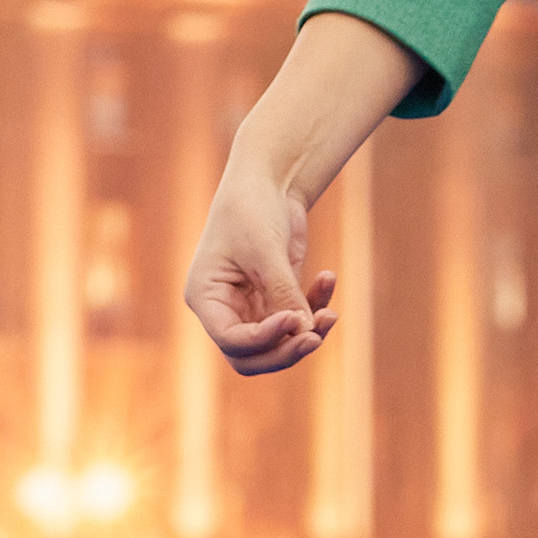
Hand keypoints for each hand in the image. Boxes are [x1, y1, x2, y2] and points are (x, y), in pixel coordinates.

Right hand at [185, 166, 338, 375]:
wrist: (267, 181)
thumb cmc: (252, 208)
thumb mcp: (265, 249)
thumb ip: (282, 292)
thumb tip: (304, 332)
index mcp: (205, 297)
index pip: (231, 339)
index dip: (263, 339)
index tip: (292, 320)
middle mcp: (225, 309)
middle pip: (252, 356)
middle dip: (285, 351)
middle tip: (316, 338)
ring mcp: (251, 307)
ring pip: (279, 344)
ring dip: (307, 334)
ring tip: (332, 314)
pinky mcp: (276, 299)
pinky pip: (299, 319)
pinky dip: (316, 306)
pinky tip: (328, 277)